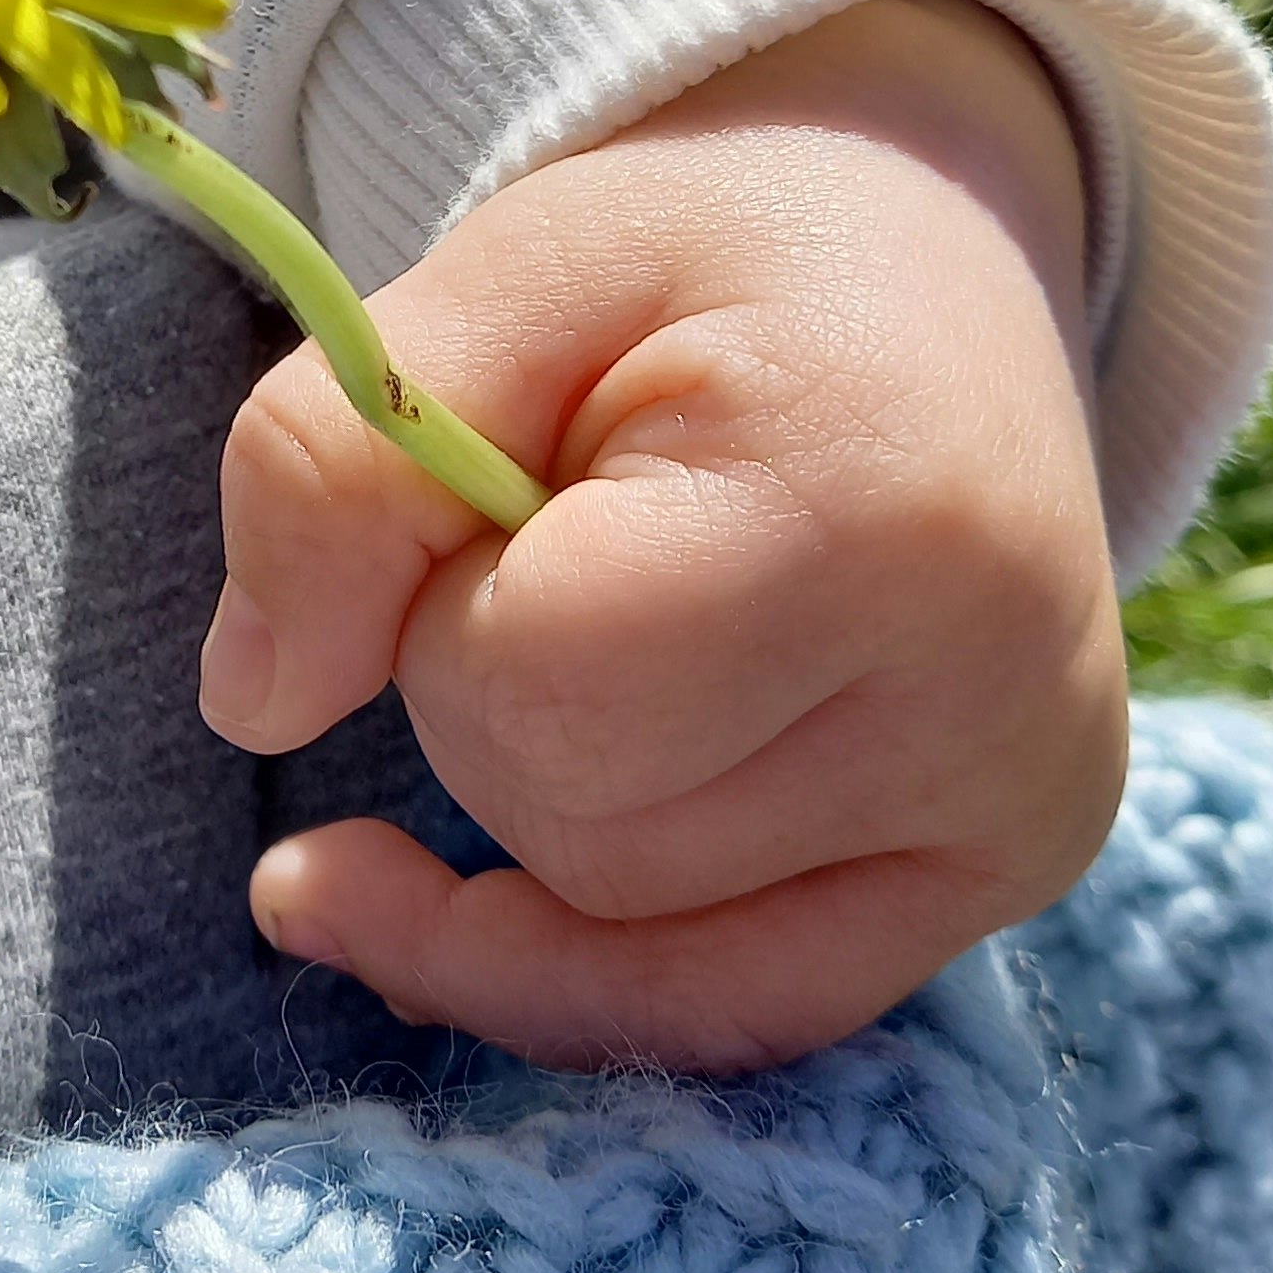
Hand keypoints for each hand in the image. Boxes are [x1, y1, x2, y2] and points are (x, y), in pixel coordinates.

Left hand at [208, 0, 1127, 1071]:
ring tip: (614, 618)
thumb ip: (340, 458)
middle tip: (576, 525)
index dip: (446, 608)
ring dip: (543, 796)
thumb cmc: (711, 259)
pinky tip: (437, 916)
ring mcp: (1018, 811)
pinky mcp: (1003, 878)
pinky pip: (724, 1013)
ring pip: (628, 932)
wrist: (931, 260)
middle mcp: (1001, 697)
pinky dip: (566, 972)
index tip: (505, 483)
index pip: (545, 694)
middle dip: (491, 696)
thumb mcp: (506, 271)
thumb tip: (253, 706)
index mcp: (879, 504)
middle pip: (585, 833)